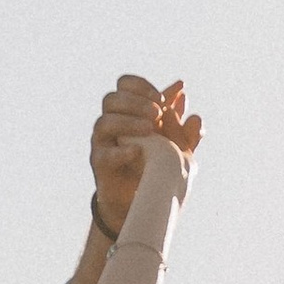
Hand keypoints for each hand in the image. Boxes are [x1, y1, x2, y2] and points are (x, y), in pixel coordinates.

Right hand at [91, 75, 198, 219]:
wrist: (145, 199)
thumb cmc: (157, 165)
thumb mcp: (177, 146)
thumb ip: (181, 122)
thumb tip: (183, 94)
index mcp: (127, 111)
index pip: (124, 84)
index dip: (140, 86)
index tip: (161, 99)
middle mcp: (111, 123)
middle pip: (111, 99)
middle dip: (135, 102)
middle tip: (156, 114)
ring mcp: (103, 144)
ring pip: (104, 122)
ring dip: (128, 122)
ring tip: (150, 130)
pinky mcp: (100, 165)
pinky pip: (104, 154)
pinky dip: (121, 151)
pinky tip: (138, 151)